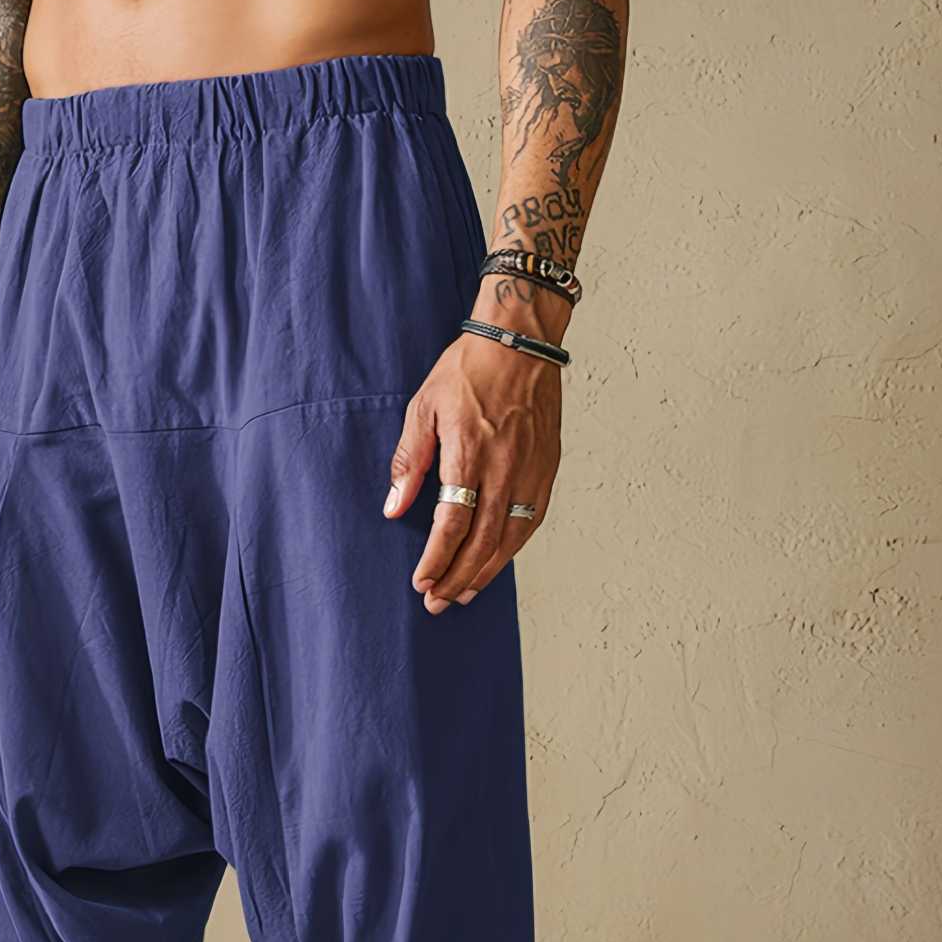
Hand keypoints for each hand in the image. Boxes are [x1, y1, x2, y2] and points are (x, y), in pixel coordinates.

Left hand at [383, 332, 562, 612]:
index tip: (421, 582)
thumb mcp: (423, 407)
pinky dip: (513, 548)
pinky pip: (531, 520)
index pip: (452, 523)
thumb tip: (394, 507)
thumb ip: (409, 461)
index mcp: (470, 452)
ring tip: (464, 593)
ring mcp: (531, 470)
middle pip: (482, 541)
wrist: (520, 340)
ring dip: (486, 571)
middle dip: (457, 578)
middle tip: (437, 602)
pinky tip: (496, 561)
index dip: (436, 559)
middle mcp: (505, 467)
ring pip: (511, 538)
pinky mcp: (547, 468)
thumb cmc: (467, 369)